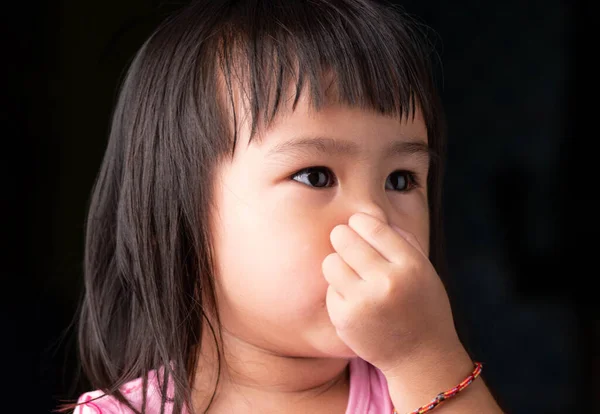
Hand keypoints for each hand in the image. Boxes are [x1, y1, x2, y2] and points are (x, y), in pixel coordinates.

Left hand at [322, 212, 463, 374]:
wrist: (420, 357)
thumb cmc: (422, 307)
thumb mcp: (425, 270)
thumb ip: (403, 240)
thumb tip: (371, 218)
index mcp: (410, 265)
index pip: (372, 226)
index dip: (359, 221)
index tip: (357, 225)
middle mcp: (387, 281)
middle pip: (344, 238)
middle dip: (342, 237)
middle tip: (346, 243)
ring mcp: (363, 302)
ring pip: (330, 262)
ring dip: (338, 264)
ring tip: (351, 274)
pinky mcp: (345, 319)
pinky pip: (330, 289)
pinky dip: (338, 291)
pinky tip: (354, 301)